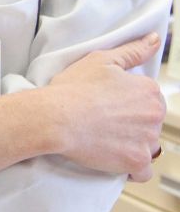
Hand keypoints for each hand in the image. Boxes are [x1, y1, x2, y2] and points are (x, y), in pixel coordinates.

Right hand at [48, 33, 164, 181]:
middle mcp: (154, 115)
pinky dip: (132, 168)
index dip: (131, 102)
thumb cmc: (74, 88)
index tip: (113, 106)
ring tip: (108, 139)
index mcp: (149, 90)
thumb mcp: (102, 60)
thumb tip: (154, 39)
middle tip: (108, 122)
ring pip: (149, 146)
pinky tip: (116, 158)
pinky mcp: (136, 161)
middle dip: (135, 124)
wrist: (56, 117)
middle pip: (152, 123)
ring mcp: (147, 140)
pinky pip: (143, 172)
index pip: (151, 99)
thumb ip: (133, 51)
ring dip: (134, 144)